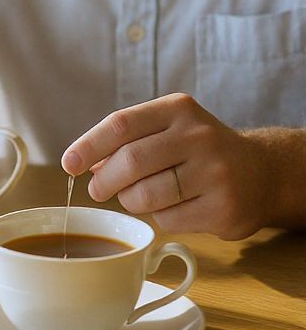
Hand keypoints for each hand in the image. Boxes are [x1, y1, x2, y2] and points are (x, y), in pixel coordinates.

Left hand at [62, 93, 271, 239]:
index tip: (69, 164)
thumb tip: (84, 164)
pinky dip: (158, 218)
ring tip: (136, 197)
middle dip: (104, 181)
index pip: (121, 124)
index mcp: (178, 109)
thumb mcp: (166, 129)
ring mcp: (215, 173)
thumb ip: (127, 141)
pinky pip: (168, 219)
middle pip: (131, 161)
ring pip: (146, 195)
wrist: (260, 172)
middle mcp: (199, 136)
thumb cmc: (196, 150)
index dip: (88, 146)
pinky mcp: (224, 208)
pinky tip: (172, 208)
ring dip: (130, 202)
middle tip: (97, 190)